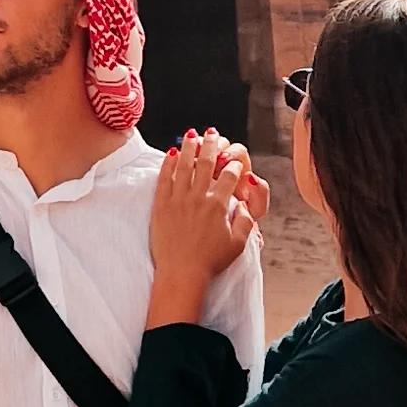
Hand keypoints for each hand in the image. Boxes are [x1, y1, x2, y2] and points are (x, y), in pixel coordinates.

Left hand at [147, 132, 266, 322]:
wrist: (181, 273)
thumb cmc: (210, 262)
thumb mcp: (238, 244)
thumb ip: (246, 222)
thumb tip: (244, 207)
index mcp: (218, 205)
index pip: (228, 175)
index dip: (234, 165)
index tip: (234, 161)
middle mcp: (198, 198)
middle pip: (205, 163)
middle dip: (211, 145)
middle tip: (213, 134)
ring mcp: (177, 199)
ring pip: (184, 165)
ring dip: (189, 147)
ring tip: (191, 135)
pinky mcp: (161, 205)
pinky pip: (164, 178)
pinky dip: (168, 164)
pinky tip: (171, 154)